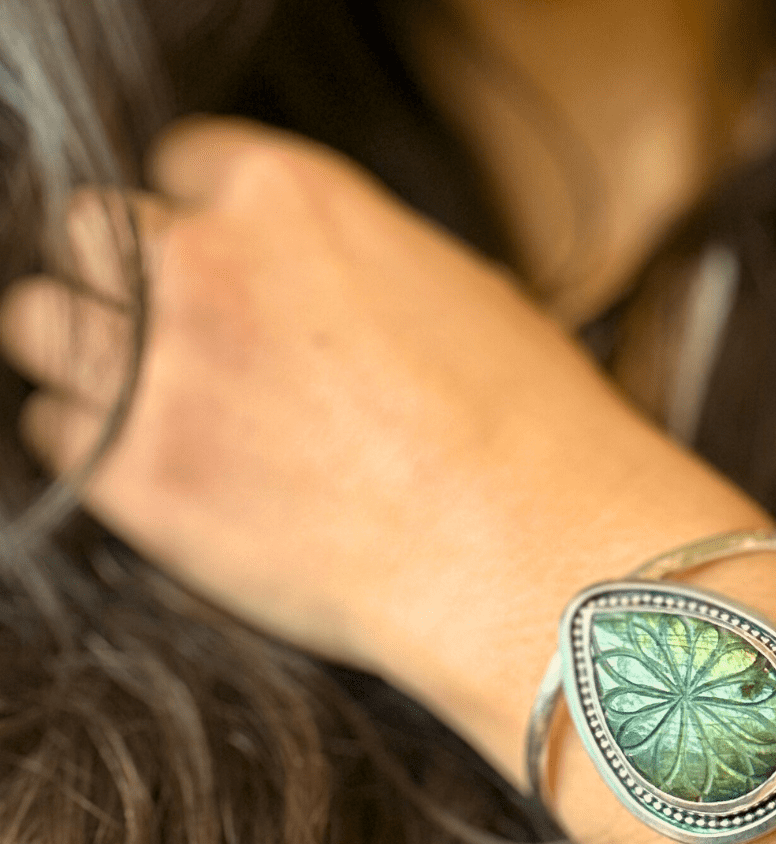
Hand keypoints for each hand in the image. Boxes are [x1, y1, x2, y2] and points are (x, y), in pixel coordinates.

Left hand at [0, 117, 763, 778]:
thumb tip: (311, 287)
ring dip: (88, 351)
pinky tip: (160, 464)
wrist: (530, 551)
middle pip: (93, 233)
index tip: (220, 263)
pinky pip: (54, 434)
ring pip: (41, 323)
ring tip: (154, 396)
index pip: (184, 162)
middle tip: (182, 334)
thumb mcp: (452, 294)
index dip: (205, 220)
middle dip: (133, 279)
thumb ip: (347, 265)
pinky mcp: (138, 481)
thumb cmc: (526, 432)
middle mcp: (204, 267)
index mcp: (293, 200)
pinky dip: (91, 442)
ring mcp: (159, 373)